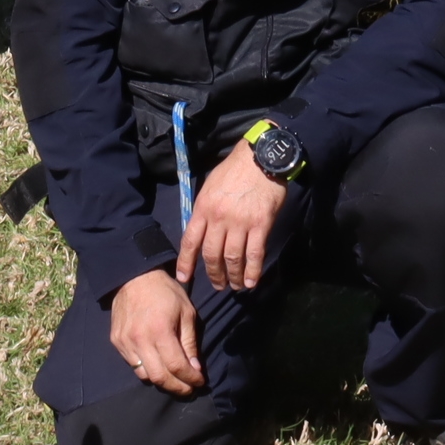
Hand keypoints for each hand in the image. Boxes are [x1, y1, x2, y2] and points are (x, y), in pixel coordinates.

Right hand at [108, 270, 202, 395]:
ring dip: (161, 380)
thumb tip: (194, 369)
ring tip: (174, 378)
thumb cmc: (165, 292)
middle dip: (177, 387)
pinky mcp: (116, 342)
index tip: (199, 382)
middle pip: (159, 377)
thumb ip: (189, 342)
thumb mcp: (186, 312)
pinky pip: (132, 365)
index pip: (176, 366)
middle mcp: (140, 340)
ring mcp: (125, 342)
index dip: (190, 379)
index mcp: (160, 331)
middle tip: (188, 388)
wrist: (134, 277)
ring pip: (144, 375)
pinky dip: (146, 369)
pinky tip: (156, 364)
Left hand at [174, 143, 285, 294]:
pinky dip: (253, 271)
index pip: (190, 241)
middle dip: (213, 274)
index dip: (186, 262)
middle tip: (218, 285)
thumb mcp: (210, 186)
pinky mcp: (260, 224)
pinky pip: (255, 253)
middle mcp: (218, 218)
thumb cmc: (233, 170)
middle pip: (211, 254)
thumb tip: (202, 231)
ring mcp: (240, 223)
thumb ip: (205, 210)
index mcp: (203, 208)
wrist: (259, 158)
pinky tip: (252, 282)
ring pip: (232, 258)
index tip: (184, 277)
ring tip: (235, 286)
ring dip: (233, 276)